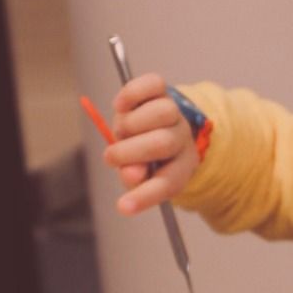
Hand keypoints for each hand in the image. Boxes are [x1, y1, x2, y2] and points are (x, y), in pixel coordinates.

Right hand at [104, 73, 199, 214]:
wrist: (157, 125)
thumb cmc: (145, 156)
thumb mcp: (139, 175)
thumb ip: (134, 178)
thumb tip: (130, 172)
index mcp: (180, 167)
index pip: (165, 184)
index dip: (143, 197)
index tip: (122, 208)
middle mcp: (181, 138)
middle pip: (162, 143)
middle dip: (129, 152)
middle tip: (111, 158)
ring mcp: (173, 112)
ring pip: (160, 112)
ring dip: (130, 124)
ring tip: (121, 132)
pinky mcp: (162, 89)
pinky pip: (152, 84)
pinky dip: (131, 94)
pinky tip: (119, 106)